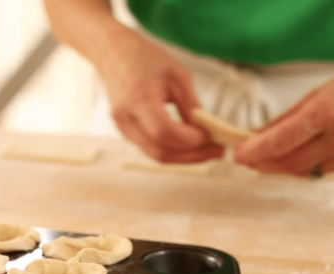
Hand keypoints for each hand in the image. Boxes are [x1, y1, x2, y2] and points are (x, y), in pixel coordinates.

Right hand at [98, 34, 221, 162]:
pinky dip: (173, 150)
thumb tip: (206, 131)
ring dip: (184, 156)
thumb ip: (191, 106)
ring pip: (156, 155)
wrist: (116, 57)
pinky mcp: (126, 133)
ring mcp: (123, 129)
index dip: (190, 139)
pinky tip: (190, 145)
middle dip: (191, 155)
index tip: (211, 136)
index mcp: (138, 100)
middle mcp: (126, 119)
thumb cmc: (148, 61)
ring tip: (207, 150)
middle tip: (217, 151)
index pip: (164, 132)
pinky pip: (152, 148)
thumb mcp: (178, 76)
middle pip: (160, 151)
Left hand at [234, 49, 333, 175]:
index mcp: (325, 112)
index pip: (281, 140)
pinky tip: (291, 159)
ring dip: (279, 167)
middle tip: (246, 158)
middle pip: (288, 160)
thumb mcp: (317, 94)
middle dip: (263, 162)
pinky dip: (301, 166)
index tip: (238, 154)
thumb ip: (285, 118)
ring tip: (263, 159)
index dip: (255, 150)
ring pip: (301, 169)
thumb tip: (256, 135)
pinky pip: (318, 170)